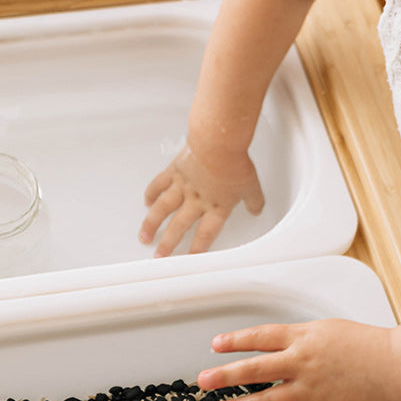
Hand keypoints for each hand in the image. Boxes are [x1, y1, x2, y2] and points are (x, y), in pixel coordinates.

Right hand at [138, 144, 263, 256]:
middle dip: (168, 243)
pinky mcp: (174, 171)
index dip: (198, 248)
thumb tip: (256, 209)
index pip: (206, 233)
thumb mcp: (252, 185)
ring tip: (144, 235)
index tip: (189, 258)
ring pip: (163, 209)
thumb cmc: (234, 162)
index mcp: (216, 206)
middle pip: (179, 226)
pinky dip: (151, 194)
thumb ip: (254, 200)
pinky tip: (146, 202)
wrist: (218, 142)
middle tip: (159, 255)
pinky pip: (159, 185)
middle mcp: (196, 200)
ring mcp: (182, 186)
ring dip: (151, 224)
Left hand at [197, 318, 396, 400]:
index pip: (261, 337)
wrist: (396, 364)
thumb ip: (296, 338)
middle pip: (256, 368)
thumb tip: (271, 346)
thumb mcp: (324, 329)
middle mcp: (302, 362)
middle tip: (202, 381)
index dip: (236, 341)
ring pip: (268, 400)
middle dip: (225, 375)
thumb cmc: (364, 344)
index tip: (215, 345)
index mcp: (302, 338)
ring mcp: (311, 389)